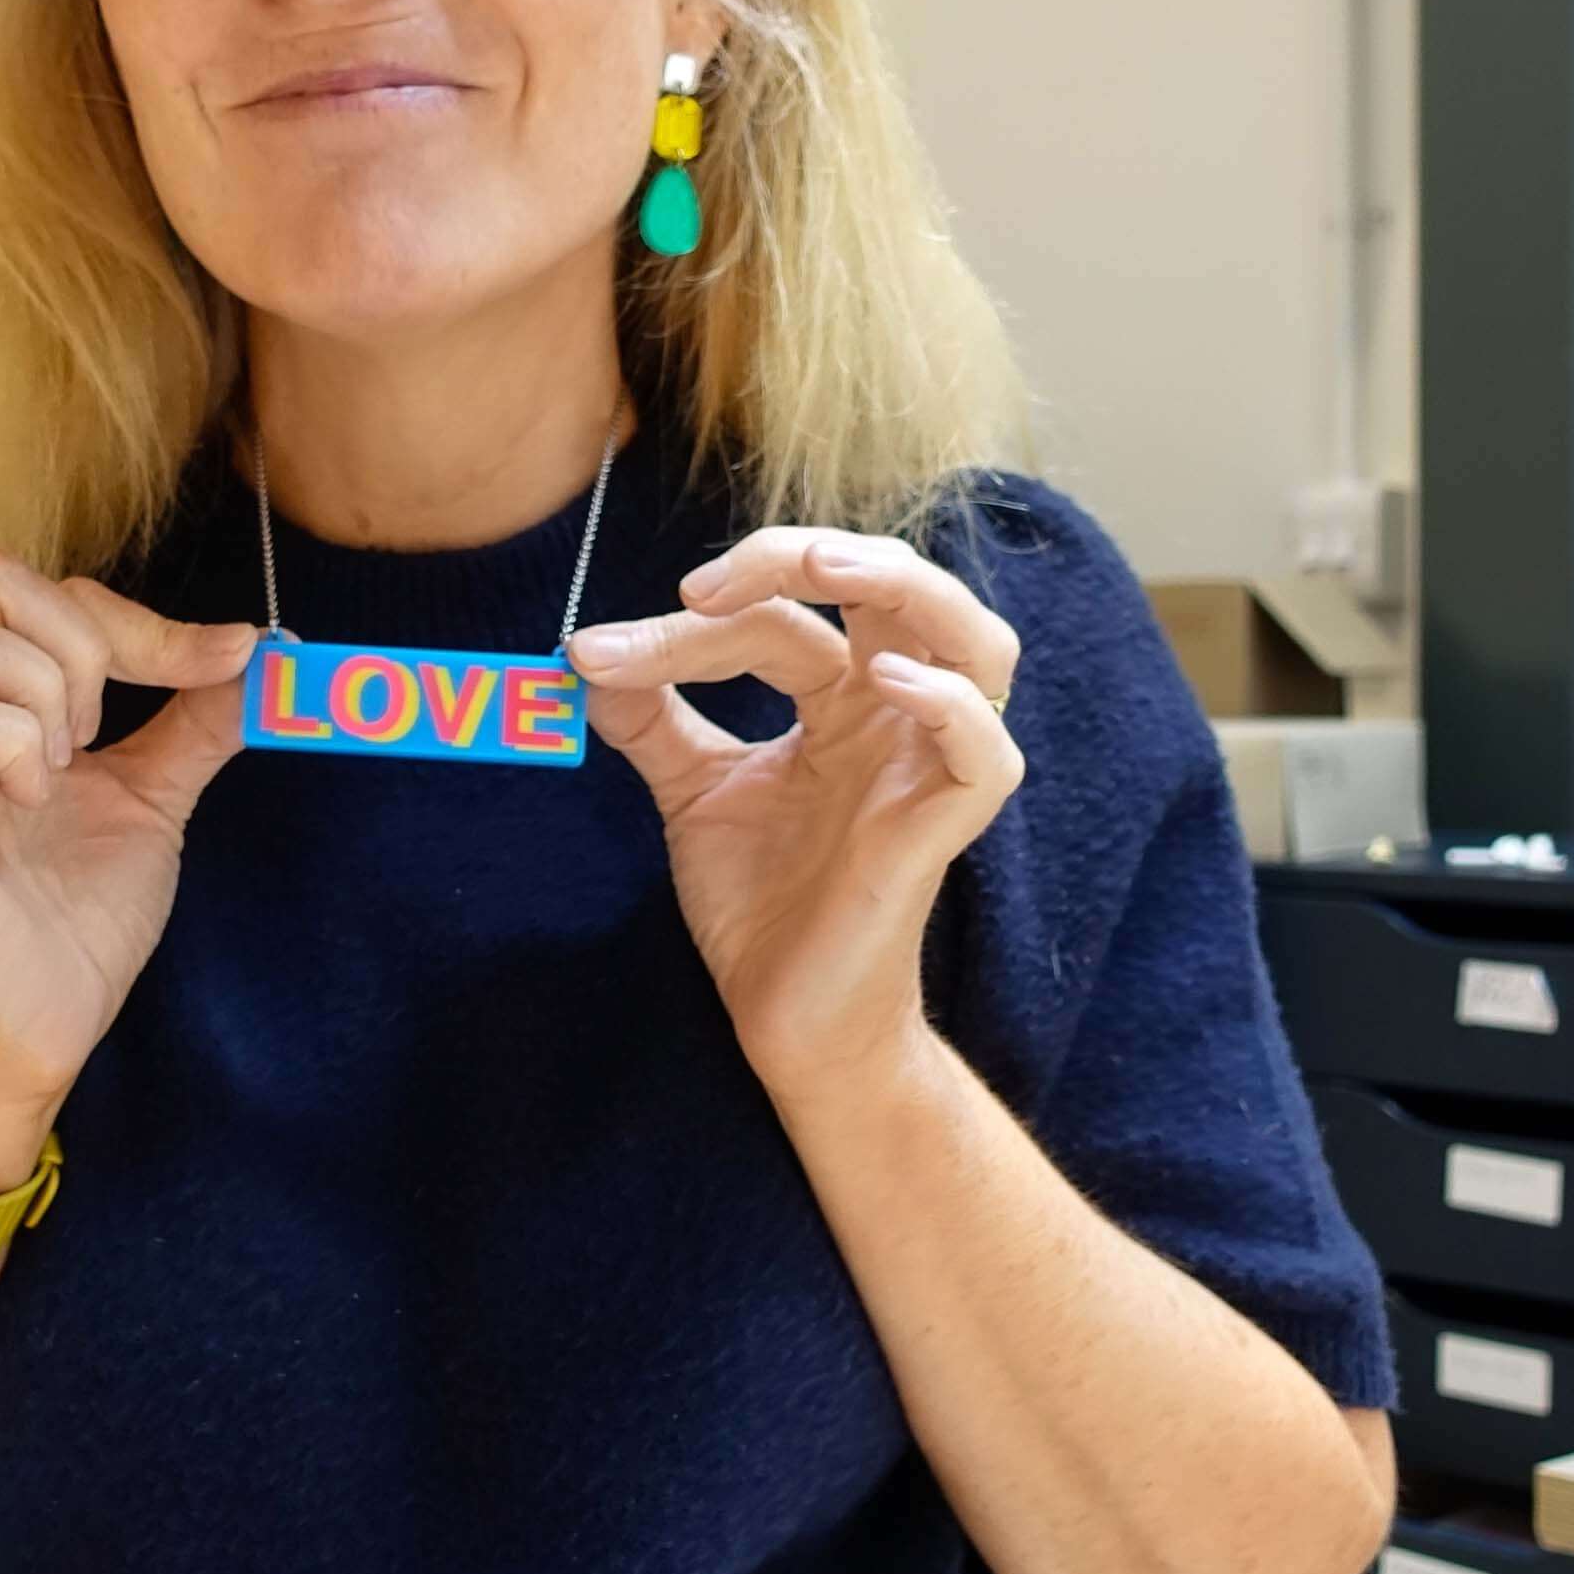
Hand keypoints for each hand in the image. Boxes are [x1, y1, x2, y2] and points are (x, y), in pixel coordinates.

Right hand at [0, 553, 260, 1103]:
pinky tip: (34, 799)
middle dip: (81, 641)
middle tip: (103, 734)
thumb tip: (255, 658)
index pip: (42, 587)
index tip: (223, 660)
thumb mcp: (153, 799)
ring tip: (63, 772)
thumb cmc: (78, 916)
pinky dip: (11, 744)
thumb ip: (195, 723)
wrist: (45, 1023)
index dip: (139, 620)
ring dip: (42, 694)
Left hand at [563, 527, 1024, 1094]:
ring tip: (827, 566)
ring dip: (908, 586)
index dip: (692, 625)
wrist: (783, 1016)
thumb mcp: (692, 790)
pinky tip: (886, 682)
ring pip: (978, 642)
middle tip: (711, 579)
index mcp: (840, 699)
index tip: (599, 655)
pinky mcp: (943, 826)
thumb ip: (649, 718)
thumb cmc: (759, 902)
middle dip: (807, 557)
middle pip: (894, 589)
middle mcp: (892, 716)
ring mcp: (925, 765)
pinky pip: (985, 751)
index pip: (780, 621)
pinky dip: (950, 704)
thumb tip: (588, 651)